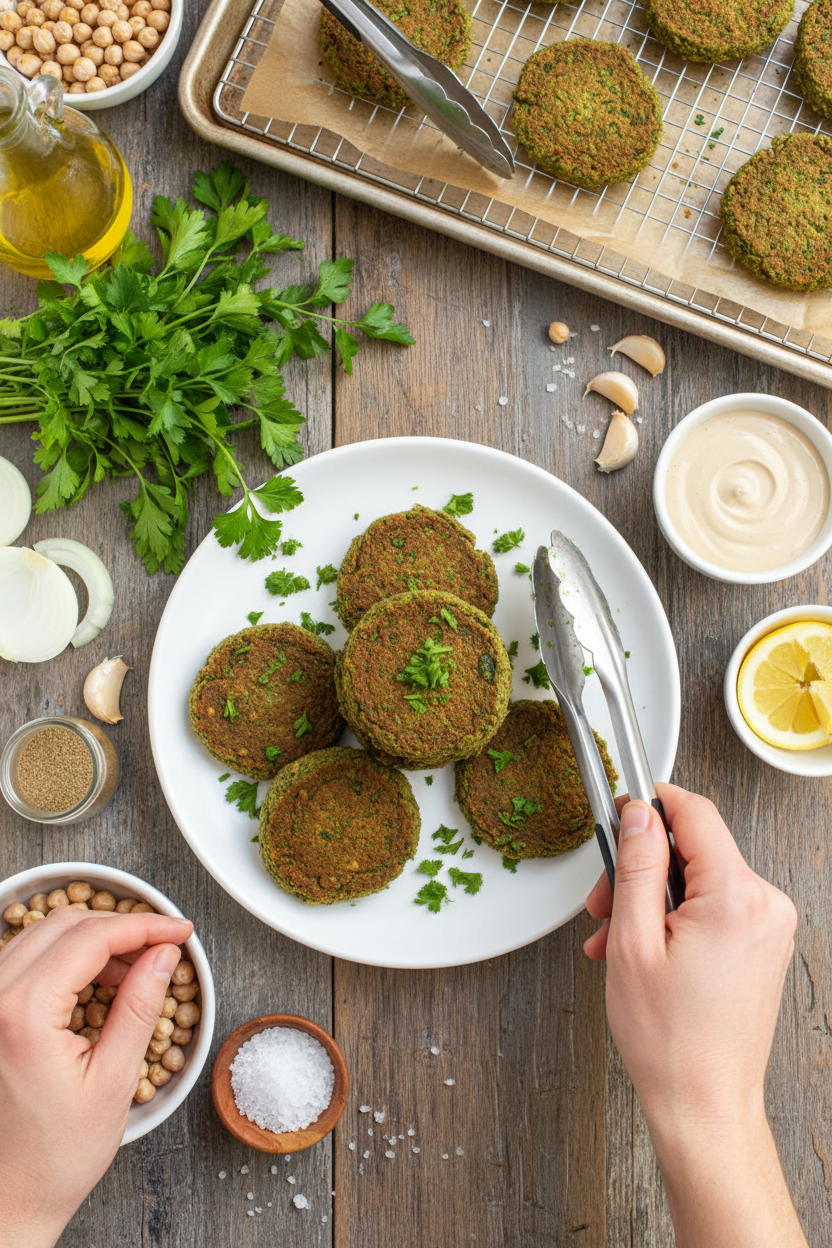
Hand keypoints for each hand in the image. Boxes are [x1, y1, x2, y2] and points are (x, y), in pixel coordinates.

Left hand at [0, 905, 192, 1247]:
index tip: (180, 932)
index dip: (145, 926)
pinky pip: (27, 958)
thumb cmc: (55, 1156)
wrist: (10, 1197)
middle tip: (164, 947)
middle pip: (67, 925)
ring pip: (44, 934)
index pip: (92, 938)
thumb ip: (139, 1007)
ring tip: (137, 965)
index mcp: (24, 1014)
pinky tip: (99, 977)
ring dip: (94, 938)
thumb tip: (164, 955)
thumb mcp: (114, 1079)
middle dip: (122, 926)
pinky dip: (68, 955)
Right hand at [584, 784, 805, 1247]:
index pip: (696, 813)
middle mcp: (764, 905)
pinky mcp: (764, 944)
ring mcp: (770, 926)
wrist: (705, 1104)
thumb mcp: (631, 942)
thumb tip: (638, 815)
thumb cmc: (670, 1040)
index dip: (651, 804)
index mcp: (735, 897)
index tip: (621, 808)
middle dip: (642, 867)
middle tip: (604, 903)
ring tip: (618, 939)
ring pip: (700, 878)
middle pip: (696, 848)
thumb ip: (635, 867)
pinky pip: (715, 906)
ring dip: (653, 898)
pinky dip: (676, 918)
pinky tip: (645, 949)